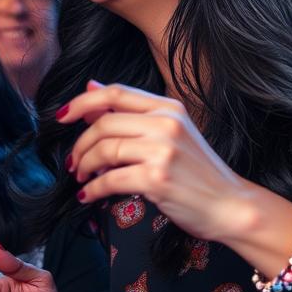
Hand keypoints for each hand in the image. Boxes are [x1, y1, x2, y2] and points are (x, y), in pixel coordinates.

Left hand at [62, 81, 252, 244]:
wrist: (230, 204)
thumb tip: (92, 88)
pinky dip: (93, 190)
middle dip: (80, 144)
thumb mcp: (172, 134)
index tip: (61, 117)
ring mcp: (163, 150)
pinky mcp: (157, 178)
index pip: (116, 92)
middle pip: (104, 122)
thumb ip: (134, 114)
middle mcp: (167, 123)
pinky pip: (110, 180)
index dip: (82, 102)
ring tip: (83, 178)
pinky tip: (90, 196)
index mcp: (170, 108)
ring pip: (104, 149)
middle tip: (74, 163)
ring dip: (85, 166)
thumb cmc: (199, 172)